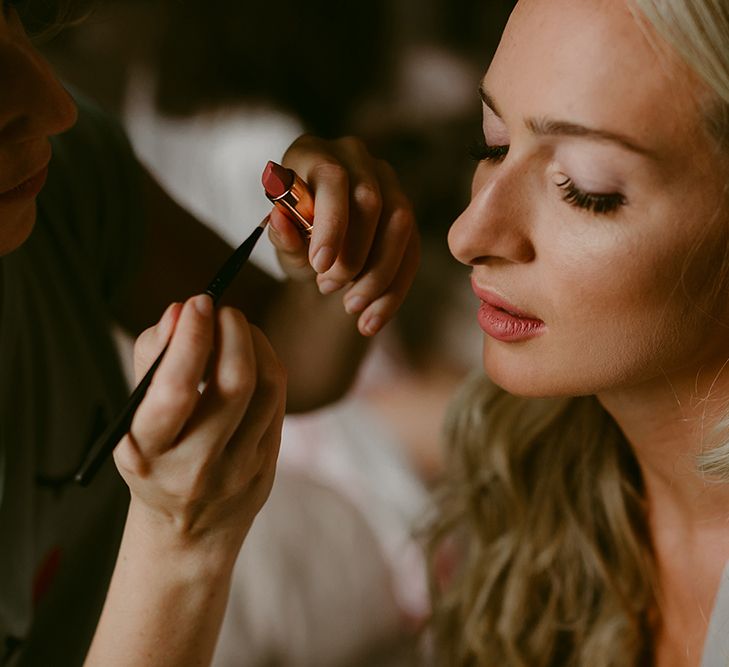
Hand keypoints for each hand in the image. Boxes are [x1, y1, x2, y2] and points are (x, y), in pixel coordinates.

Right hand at [113, 295, 285, 553]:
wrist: (190, 529)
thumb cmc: (157, 455)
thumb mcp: (136, 415)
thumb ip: (152, 358)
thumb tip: (179, 311)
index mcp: (148, 453)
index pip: (175, 391)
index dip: (190, 339)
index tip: (197, 301)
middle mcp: (195, 467)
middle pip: (234, 385)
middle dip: (233, 332)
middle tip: (222, 309)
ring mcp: (238, 471)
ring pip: (266, 389)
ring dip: (254, 343)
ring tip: (236, 328)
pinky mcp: (267, 468)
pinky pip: (277, 402)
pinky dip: (267, 365)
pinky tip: (252, 355)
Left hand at [268, 135, 419, 336]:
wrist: (318, 254)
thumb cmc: (294, 239)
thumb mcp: (282, 242)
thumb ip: (282, 236)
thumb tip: (279, 220)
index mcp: (314, 153)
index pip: (332, 178)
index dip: (331, 222)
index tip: (319, 265)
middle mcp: (355, 157)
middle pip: (371, 200)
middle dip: (352, 254)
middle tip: (327, 287)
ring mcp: (387, 182)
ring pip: (399, 224)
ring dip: (376, 275)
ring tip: (349, 306)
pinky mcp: (406, 213)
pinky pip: (412, 250)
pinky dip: (392, 292)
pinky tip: (371, 321)